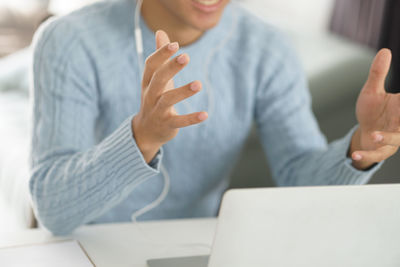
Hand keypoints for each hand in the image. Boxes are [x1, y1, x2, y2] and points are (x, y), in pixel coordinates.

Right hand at [132, 30, 207, 162]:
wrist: (146, 131)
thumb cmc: (154, 99)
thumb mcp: (155, 79)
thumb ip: (160, 57)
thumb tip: (160, 31)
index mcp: (147, 82)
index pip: (151, 65)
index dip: (161, 54)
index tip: (175, 45)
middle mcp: (150, 95)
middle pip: (158, 79)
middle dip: (170, 68)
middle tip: (186, 56)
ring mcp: (157, 111)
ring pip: (168, 100)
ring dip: (183, 92)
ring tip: (199, 84)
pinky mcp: (167, 124)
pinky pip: (179, 121)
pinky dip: (191, 118)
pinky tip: (205, 114)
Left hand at [350, 49, 399, 169]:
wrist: (365, 134)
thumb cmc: (372, 112)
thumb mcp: (372, 92)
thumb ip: (378, 73)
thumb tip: (384, 50)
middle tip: (398, 114)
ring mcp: (394, 138)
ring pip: (396, 140)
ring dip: (386, 139)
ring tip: (374, 135)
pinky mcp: (382, 150)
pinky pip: (377, 154)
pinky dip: (367, 155)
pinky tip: (356, 155)